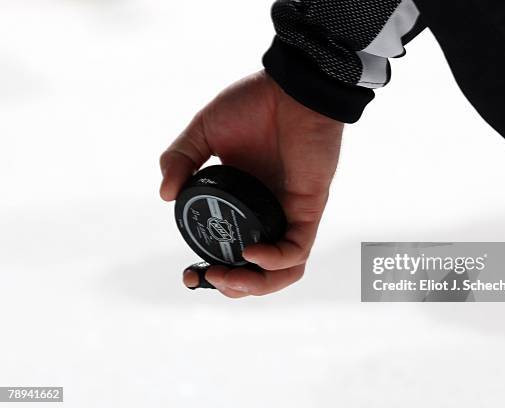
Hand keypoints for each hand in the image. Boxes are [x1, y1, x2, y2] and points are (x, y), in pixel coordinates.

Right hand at [160, 71, 343, 297]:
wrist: (291, 86)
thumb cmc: (254, 104)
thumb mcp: (204, 132)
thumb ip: (181, 159)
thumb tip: (165, 196)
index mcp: (244, 201)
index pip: (229, 246)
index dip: (209, 267)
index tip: (189, 274)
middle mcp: (268, 213)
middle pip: (258, 270)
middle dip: (232, 286)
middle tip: (208, 278)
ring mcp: (289, 213)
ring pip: (284, 270)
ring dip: (256, 285)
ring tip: (228, 279)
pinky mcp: (308, 208)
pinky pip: (298, 247)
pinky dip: (275, 259)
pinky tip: (251, 255)